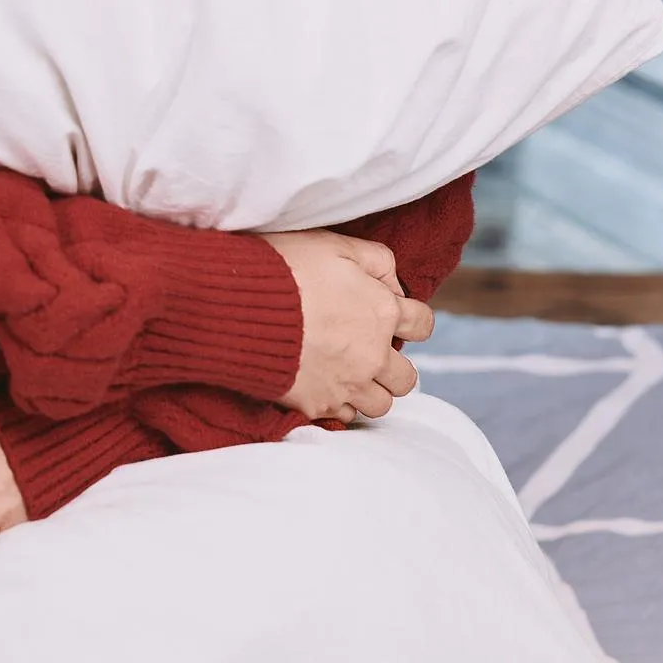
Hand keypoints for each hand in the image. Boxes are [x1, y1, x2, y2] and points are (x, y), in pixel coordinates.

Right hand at [261, 231, 433, 422]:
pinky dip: (339, 405)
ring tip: (348, 376)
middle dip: (393, 367)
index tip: (395, 319)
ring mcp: (347, 384)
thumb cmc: (285, 269)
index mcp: (382, 312)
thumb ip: (375, 259)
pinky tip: (323, 386)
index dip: (412, 321)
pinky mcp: (318, 404)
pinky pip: (345, 417)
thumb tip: (394, 283)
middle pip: (407, 378)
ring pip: (381, 405)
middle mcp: (373, 354)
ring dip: (370, 390)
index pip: (423, 325)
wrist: (238, 307)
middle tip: (370, 354)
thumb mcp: (334, 245)